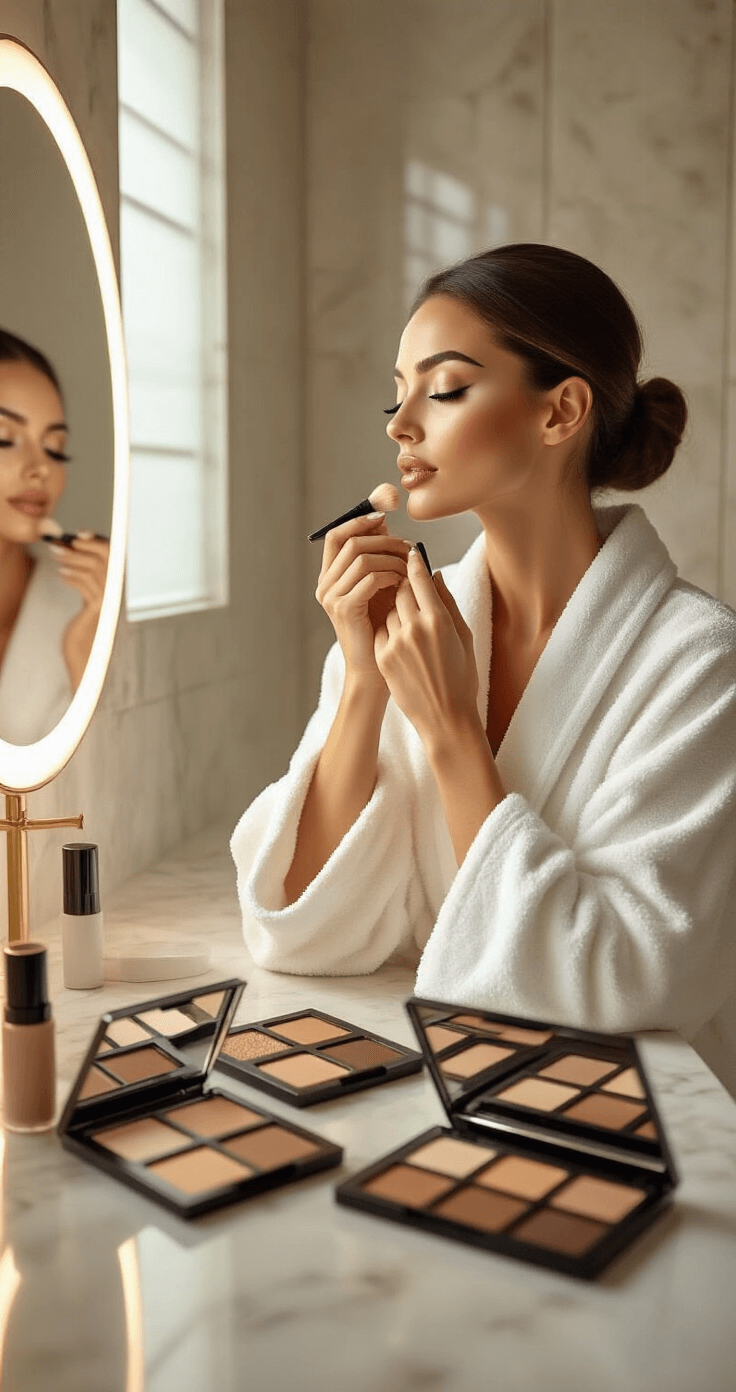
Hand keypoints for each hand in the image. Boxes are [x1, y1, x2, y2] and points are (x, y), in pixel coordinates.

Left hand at [51, 532, 109, 691]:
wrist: (89, 663)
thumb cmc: (89, 633)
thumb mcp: (91, 602)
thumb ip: (91, 580)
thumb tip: (74, 551)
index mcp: (123, 590)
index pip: (116, 556)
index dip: (98, 541)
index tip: (80, 533)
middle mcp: (123, 593)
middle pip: (106, 558)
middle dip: (81, 547)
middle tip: (60, 543)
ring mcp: (113, 601)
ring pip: (93, 568)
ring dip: (72, 560)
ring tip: (57, 559)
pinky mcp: (101, 609)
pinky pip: (85, 584)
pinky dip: (71, 576)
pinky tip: (61, 575)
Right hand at [315, 512, 410, 680]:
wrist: (377, 670)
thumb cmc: (383, 629)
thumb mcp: (380, 586)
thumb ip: (379, 557)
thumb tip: (385, 522)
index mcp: (330, 577)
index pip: (337, 535)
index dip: (359, 520)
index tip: (384, 515)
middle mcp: (325, 585)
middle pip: (352, 541)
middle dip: (385, 539)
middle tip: (409, 547)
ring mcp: (331, 597)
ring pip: (362, 557)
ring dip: (392, 558)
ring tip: (409, 569)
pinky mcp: (344, 609)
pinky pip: (369, 577)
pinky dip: (391, 575)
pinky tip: (403, 584)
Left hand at [373, 547, 481, 749]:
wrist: (445, 718)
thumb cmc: (461, 678)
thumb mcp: (463, 637)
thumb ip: (447, 603)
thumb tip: (434, 575)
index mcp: (438, 620)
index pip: (419, 578)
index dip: (414, 563)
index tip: (411, 554)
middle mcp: (414, 628)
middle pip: (400, 590)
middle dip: (404, 585)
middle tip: (409, 584)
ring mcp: (395, 643)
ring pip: (389, 609)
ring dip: (397, 608)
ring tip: (411, 621)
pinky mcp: (383, 657)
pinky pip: (382, 630)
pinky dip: (390, 629)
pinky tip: (403, 640)